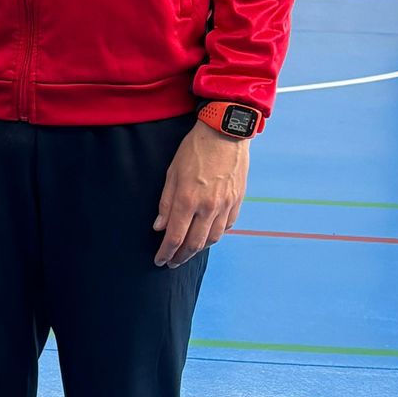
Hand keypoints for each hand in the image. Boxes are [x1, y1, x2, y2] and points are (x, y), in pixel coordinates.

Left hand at [154, 121, 249, 267]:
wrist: (225, 134)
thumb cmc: (194, 150)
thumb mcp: (172, 172)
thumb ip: (166, 202)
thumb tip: (160, 226)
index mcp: (188, 200)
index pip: (175, 237)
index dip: (166, 252)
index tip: (159, 261)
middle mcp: (208, 207)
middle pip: (194, 244)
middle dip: (181, 257)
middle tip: (172, 263)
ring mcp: (226, 206)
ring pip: (212, 239)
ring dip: (198, 249)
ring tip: (187, 252)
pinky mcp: (237, 201)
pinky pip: (226, 226)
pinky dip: (215, 235)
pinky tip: (207, 236)